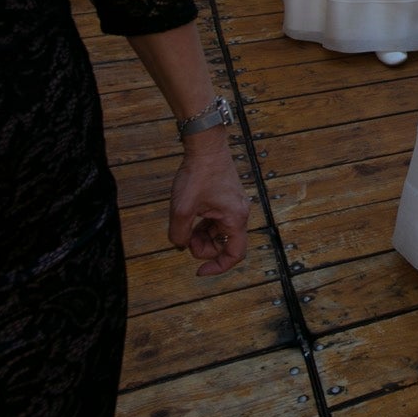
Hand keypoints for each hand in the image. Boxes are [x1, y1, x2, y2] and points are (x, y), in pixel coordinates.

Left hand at [167, 145, 249, 275]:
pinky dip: (203, 224)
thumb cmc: (197, 174)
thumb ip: (178, 235)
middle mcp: (239, 213)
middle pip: (224, 244)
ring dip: (201, 235)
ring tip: (184, 226)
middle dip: (203, 247)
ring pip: (218, 232)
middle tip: (184, 239)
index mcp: (235, 218)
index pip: (234, 254)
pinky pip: (216, 220)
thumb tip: (180, 245)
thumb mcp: (181, 209)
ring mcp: (233, 205)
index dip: (217, 267)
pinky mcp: (226, 198)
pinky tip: (189, 216)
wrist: (205, 146)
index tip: (199, 271)